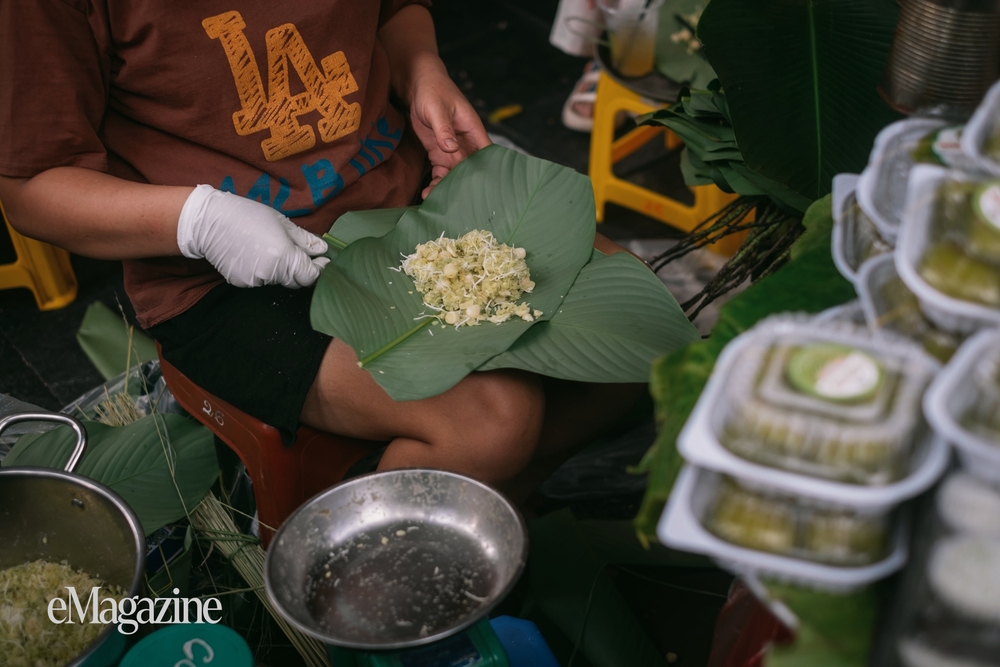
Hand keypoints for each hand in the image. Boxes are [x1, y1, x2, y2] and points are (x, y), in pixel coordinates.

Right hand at [177, 185, 329, 287]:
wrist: (208, 221)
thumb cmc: (247, 215)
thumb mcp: (281, 222)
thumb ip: (304, 240)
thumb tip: (323, 250)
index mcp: (283, 256)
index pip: (310, 275)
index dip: (319, 269)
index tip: (323, 261)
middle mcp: (270, 273)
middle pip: (295, 280)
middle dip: (300, 268)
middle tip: (297, 250)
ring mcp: (254, 280)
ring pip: (278, 280)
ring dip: (281, 269)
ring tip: (268, 246)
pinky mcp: (241, 282)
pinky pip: (260, 280)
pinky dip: (263, 270)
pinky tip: (253, 253)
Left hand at [408, 67, 490, 197]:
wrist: (416, 84)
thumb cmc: (432, 90)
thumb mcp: (437, 108)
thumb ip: (444, 129)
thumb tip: (451, 148)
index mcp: (473, 130)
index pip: (486, 153)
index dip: (489, 171)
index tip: (486, 189)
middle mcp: (466, 142)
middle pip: (470, 169)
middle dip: (464, 185)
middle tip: (454, 201)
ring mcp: (452, 148)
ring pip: (455, 173)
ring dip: (446, 186)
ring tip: (433, 197)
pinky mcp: (438, 152)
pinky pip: (440, 171)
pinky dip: (435, 181)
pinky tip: (427, 192)